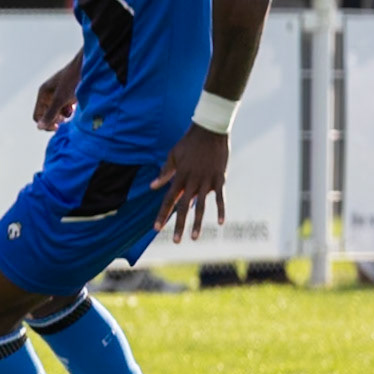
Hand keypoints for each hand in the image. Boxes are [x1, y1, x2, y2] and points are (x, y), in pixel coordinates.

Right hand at [32, 54, 81, 130]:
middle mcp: (49, 95)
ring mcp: (59, 94)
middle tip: (66, 120)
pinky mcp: (69, 94)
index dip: (46, 123)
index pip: (38, 116)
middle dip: (56, 119)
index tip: (58, 126)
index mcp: (43, 94)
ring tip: (72, 110)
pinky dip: (70, 110)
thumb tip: (39, 127)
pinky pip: (66, 107)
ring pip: (58, 112)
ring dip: (64, 115)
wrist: (88, 66)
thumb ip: (50, 114)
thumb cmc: (72, 80)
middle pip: (47, 115)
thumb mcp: (60, 99)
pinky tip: (76, 106)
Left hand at [152, 125, 228, 242]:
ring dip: (197, 223)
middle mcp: (192, 182)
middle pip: (183, 207)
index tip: (156, 228)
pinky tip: (220, 223)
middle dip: (178, 225)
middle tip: (176, 241)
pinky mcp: (220, 179)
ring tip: (194, 238)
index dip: (162, 215)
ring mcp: (207, 181)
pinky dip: (221, 210)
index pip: (168, 200)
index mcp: (179, 177)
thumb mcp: (173, 156)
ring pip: (201, 206)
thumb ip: (164, 173)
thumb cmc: (188, 144)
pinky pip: (220, 198)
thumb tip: (153, 186)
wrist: (209, 132)